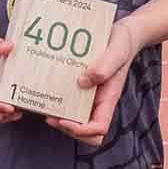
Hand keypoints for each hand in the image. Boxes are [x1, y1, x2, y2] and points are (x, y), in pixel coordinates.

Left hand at [44, 23, 137, 145]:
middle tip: (50, 117)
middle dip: (68, 130)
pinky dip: (59, 104)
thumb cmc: (122, 43)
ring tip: (45, 108)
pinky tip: (47, 94)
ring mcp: (90, 97)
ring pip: (77, 121)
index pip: (98, 128)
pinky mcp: (82, 89)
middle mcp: (99, 102)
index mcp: (108, 99)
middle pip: (87, 133)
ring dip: (61, 120)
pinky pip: (70, 104)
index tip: (63, 120)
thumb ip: (104, 67)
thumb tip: (82, 82)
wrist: (122, 35)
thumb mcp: (116, 52)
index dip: (81, 130)